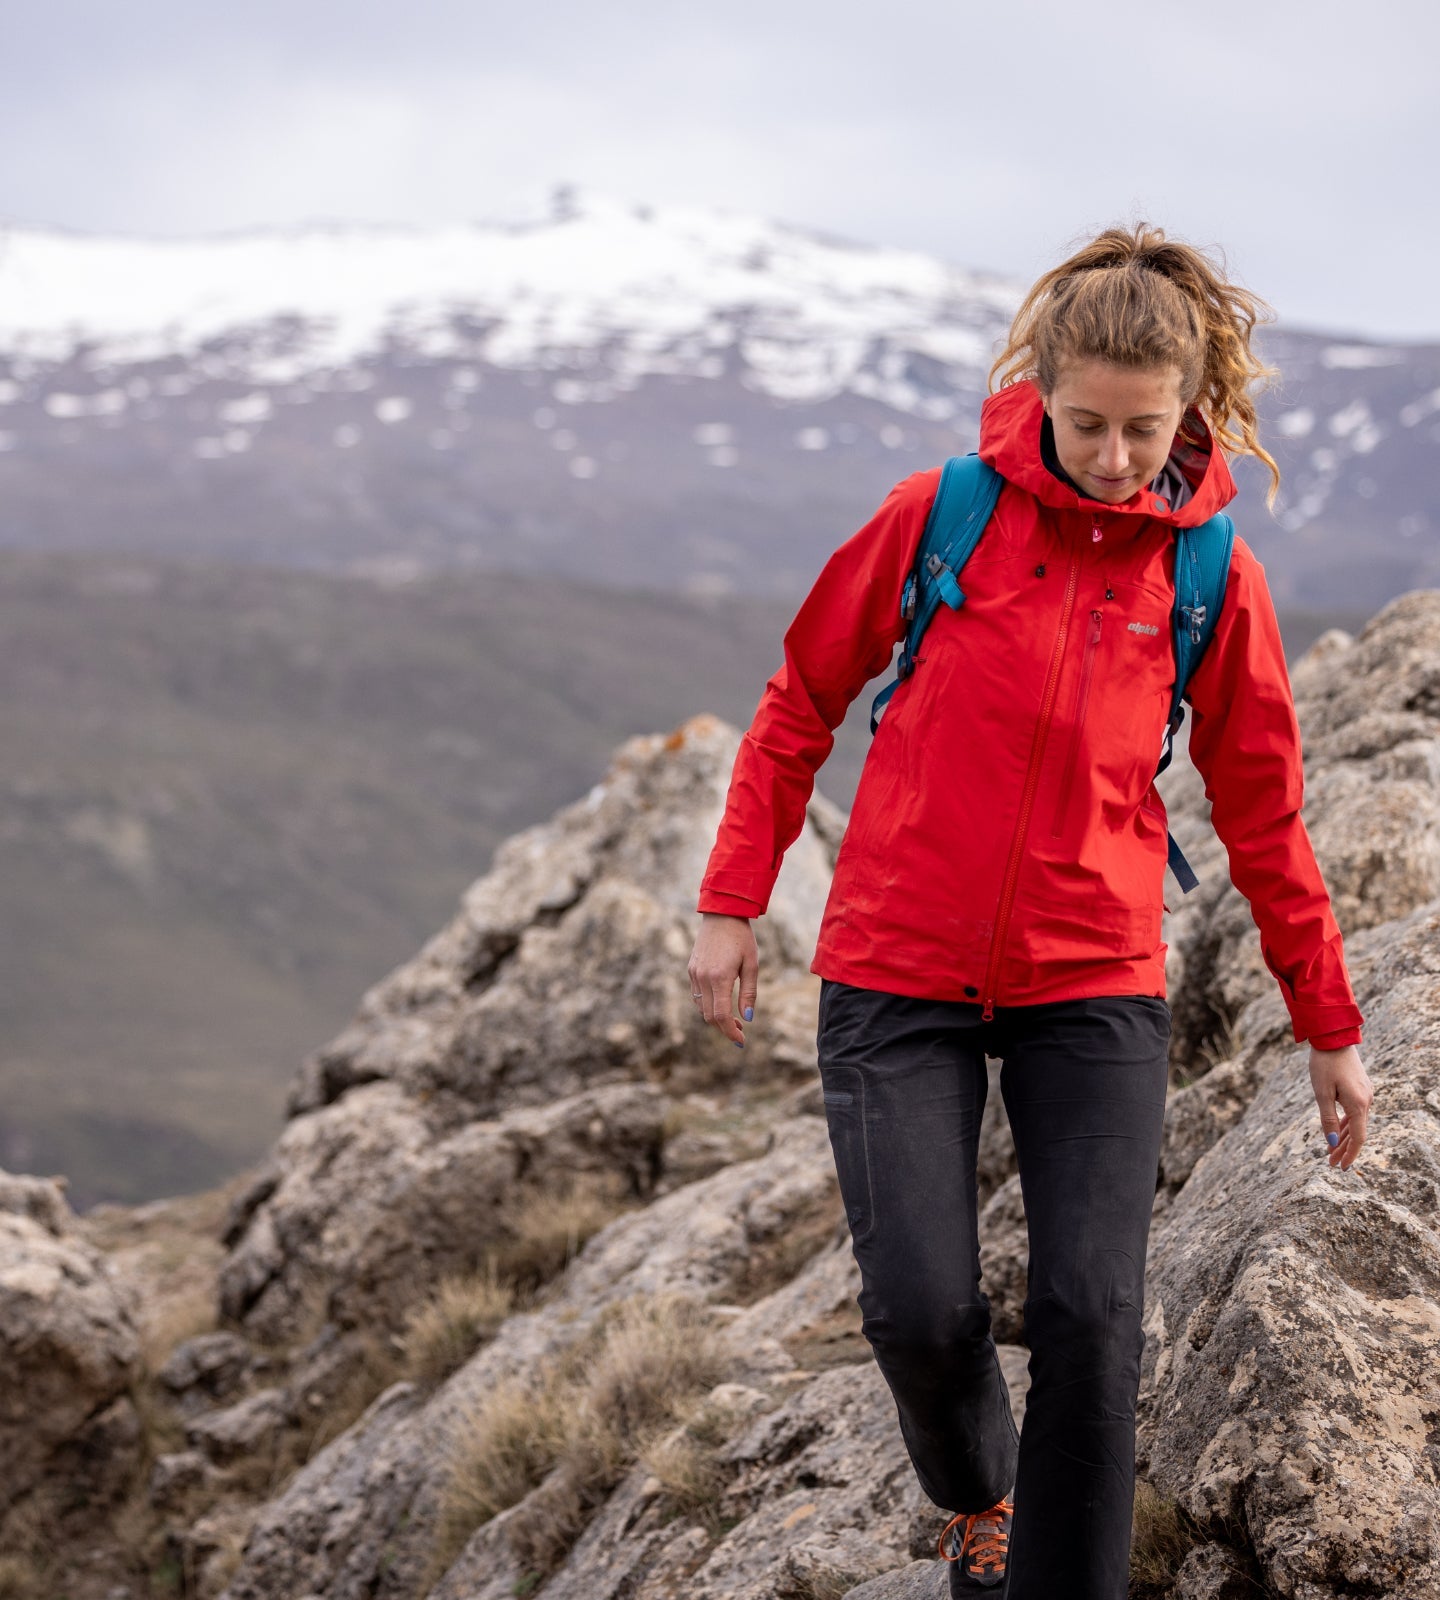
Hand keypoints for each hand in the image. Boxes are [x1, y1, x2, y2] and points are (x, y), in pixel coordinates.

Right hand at [687, 913, 758, 1046]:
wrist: (722, 914)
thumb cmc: (741, 938)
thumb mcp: (751, 965)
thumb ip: (749, 993)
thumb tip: (749, 1018)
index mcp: (720, 977)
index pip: (721, 1015)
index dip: (730, 1032)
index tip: (741, 1041)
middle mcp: (703, 978)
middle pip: (709, 1016)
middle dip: (724, 1028)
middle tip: (740, 1032)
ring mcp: (694, 974)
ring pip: (701, 1007)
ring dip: (715, 1018)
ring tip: (733, 1019)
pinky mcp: (691, 969)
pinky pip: (696, 995)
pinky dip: (707, 1005)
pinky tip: (721, 1003)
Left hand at [1308, 1043, 1373, 1170]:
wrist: (1334, 1038)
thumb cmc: (1325, 1064)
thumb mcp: (1321, 1093)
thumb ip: (1327, 1119)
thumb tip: (1332, 1144)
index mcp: (1359, 1104)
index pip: (1358, 1138)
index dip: (1350, 1154)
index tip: (1342, 1168)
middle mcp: (1366, 1101)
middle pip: (1357, 1132)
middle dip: (1344, 1149)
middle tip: (1331, 1163)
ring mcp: (1365, 1094)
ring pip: (1355, 1122)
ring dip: (1343, 1137)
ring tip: (1330, 1152)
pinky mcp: (1360, 1088)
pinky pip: (1354, 1111)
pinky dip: (1345, 1123)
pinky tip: (1336, 1131)